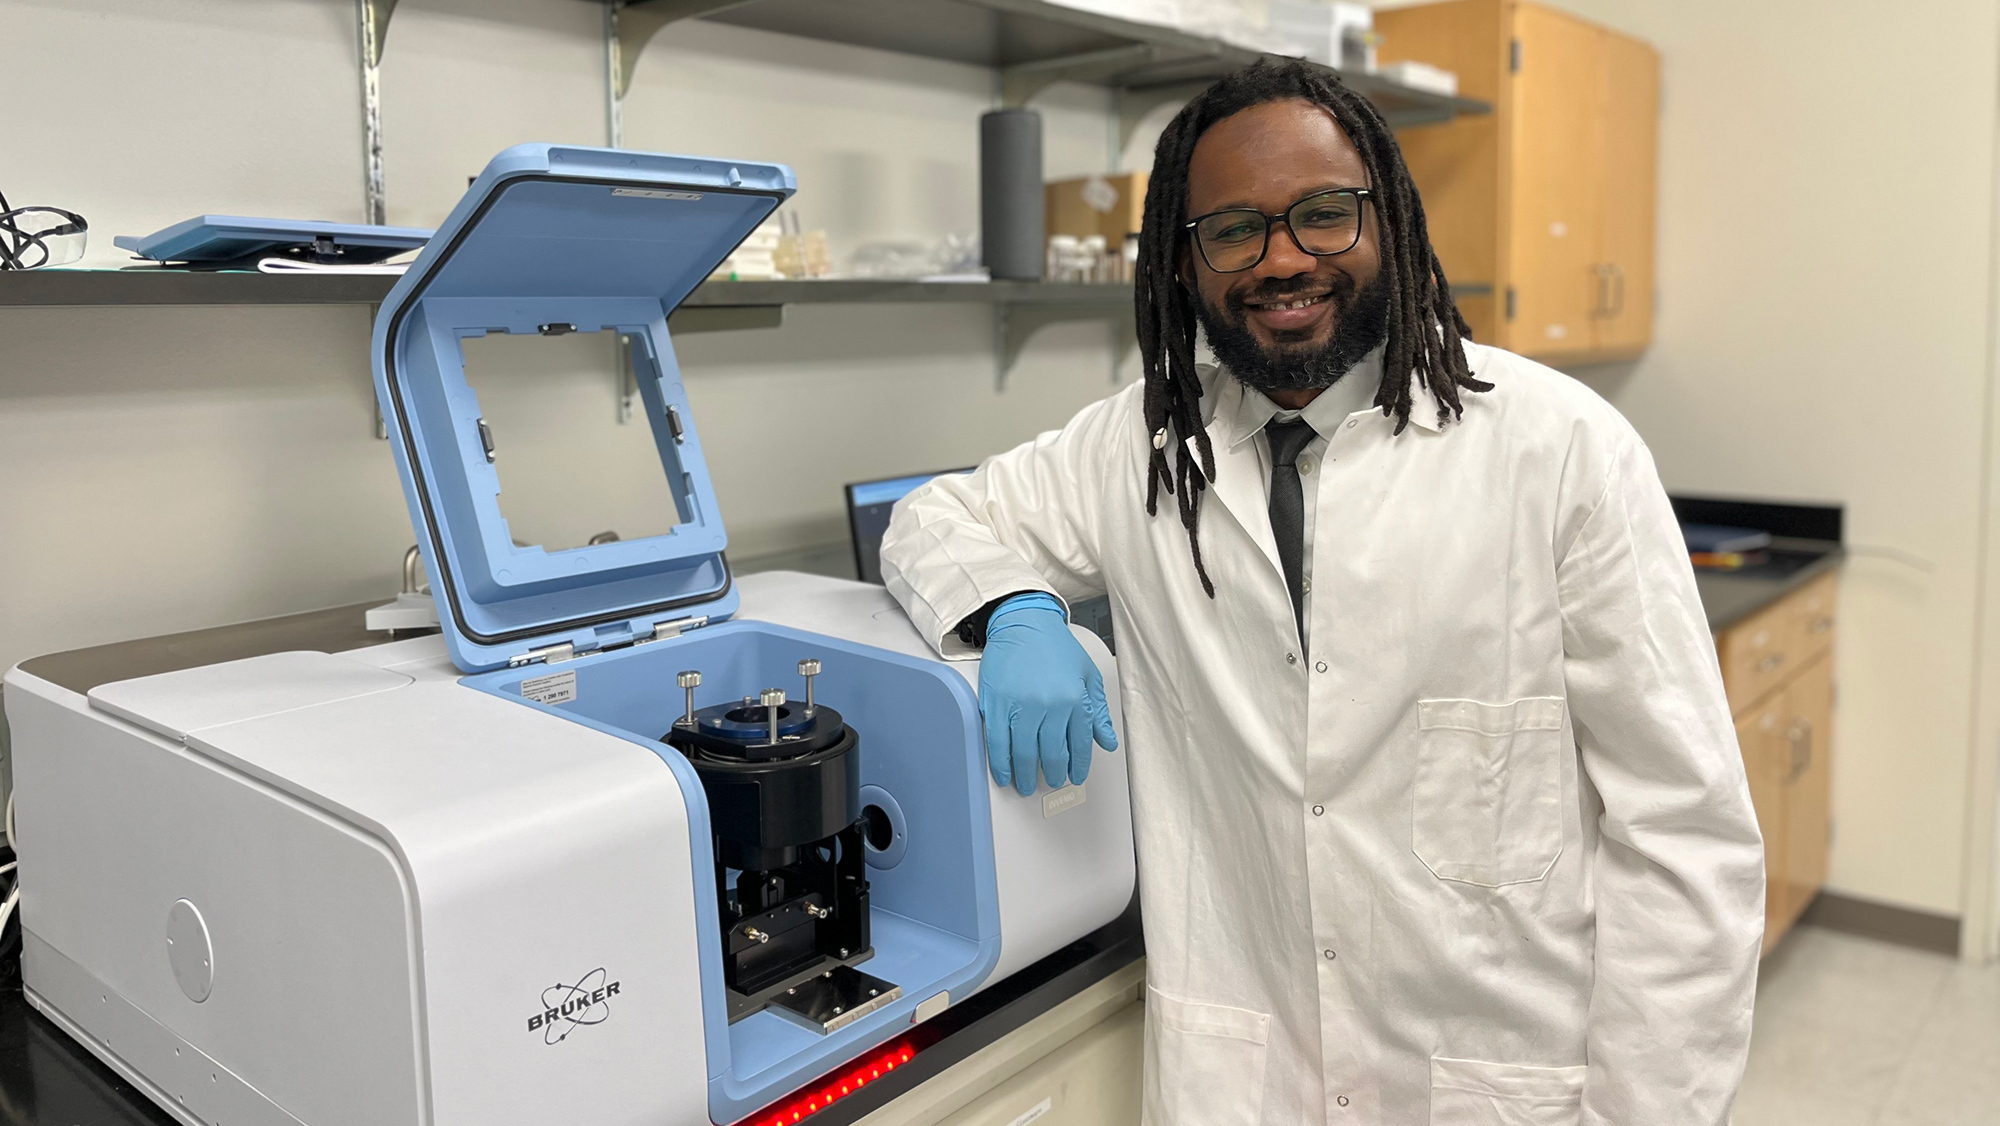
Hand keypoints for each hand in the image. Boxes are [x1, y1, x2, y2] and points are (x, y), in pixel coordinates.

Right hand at [978, 592, 1118, 794]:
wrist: (1023, 623)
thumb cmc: (1056, 647)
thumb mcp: (1088, 676)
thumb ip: (1098, 712)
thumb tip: (1107, 743)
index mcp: (1075, 700)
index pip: (1079, 745)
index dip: (1078, 766)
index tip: (1075, 776)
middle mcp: (1050, 705)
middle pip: (1052, 754)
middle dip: (1054, 774)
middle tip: (1053, 782)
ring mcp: (1021, 706)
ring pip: (1025, 754)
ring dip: (1027, 775)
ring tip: (1028, 785)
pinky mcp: (997, 704)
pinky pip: (998, 743)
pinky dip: (1001, 764)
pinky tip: (1004, 775)